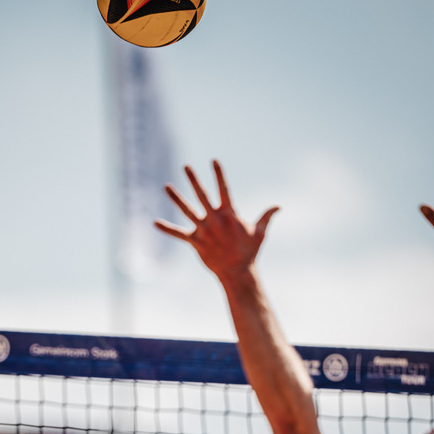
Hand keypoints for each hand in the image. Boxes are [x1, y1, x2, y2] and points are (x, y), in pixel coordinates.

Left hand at [155, 160, 278, 278]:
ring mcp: (204, 230)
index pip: (224, 189)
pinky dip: (167, 229)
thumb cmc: (249, 252)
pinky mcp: (195, 242)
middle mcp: (215, 219)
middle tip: (186, 166)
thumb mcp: (260, 232)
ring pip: (187, 210)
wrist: (237, 272)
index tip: (213, 160)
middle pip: (202, 195)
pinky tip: (155, 223)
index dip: (219, 174)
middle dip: (193, 180)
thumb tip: (278, 206)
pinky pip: (179, 234)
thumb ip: (266, 217)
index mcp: (229, 214)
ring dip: (176, 198)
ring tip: (166, 186)